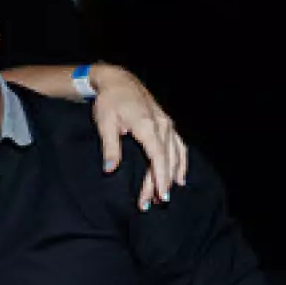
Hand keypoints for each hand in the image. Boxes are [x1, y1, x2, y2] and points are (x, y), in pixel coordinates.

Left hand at [89, 64, 187, 209]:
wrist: (118, 81)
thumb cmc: (109, 101)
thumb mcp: (104, 123)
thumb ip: (110, 147)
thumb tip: (110, 169)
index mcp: (147, 125)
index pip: (158, 157)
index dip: (160, 177)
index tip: (160, 195)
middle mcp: (162, 125)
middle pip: (166, 159)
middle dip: (161, 182)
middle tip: (154, 203)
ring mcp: (167, 123)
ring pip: (174, 154)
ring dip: (171, 175)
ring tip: (165, 195)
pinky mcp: (166, 123)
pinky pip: (178, 145)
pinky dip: (181, 161)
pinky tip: (179, 176)